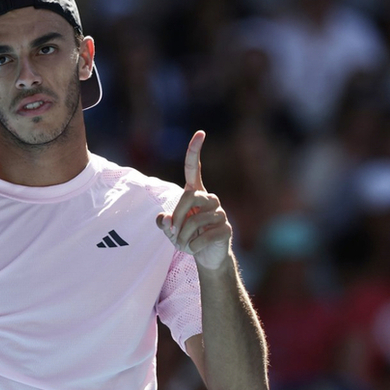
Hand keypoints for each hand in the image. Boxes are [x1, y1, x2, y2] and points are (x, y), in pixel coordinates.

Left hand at [157, 131, 231, 269]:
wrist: (207, 256)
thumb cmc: (187, 237)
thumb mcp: (170, 230)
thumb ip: (164, 223)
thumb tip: (163, 219)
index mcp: (195, 193)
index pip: (194, 169)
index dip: (194, 151)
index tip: (200, 133)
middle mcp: (209, 199)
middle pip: (188, 197)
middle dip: (176, 216)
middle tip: (173, 232)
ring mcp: (220, 213)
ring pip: (196, 219)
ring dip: (183, 236)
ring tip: (185, 244)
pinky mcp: (226, 228)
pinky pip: (205, 236)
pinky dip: (193, 246)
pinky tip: (195, 248)